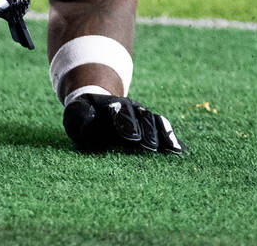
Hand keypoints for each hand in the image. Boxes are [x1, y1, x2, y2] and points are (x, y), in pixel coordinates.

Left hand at [63, 93, 185, 153]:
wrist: (96, 106)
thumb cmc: (83, 115)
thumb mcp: (75, 114)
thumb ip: (81, 118)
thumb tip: (91, 124)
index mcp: (110, 104)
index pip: (120, 110)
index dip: (126, 123)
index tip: (132, 138)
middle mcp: (131, 108)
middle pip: (142, 117)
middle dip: (147, 132)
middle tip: (150, 147)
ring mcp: (143, 116)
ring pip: (156, 122)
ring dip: (164, 136)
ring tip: (172, 151)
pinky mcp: (152, 127)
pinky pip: (164, 131)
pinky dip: (172, 140)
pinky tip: (181, 152)